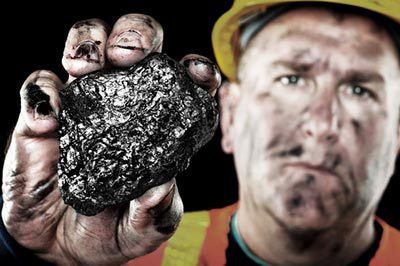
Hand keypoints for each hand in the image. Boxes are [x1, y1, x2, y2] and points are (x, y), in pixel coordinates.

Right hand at [2, 14, 220, 264]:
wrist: (60, 246)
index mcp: (157, 124)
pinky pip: (39, 89)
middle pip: (133, 46)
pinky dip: (42, 94)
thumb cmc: (113, 229)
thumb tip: (160, 188)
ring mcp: (81, 107)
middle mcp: (121, 104)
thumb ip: (157, 211)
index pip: (182, 82)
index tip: (196, 73)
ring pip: (85, 48)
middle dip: (135, 35)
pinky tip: (48, 118)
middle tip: (130, 56)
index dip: (193, 70)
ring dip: (87, 43)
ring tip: (86, 65)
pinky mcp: (40, 119)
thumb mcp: (146, 228)